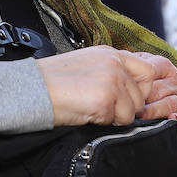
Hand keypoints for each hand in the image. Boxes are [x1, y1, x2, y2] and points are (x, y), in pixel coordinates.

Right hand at [38, 46, 176, 127]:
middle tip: (103, 108)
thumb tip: (129, 91)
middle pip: (142, 95)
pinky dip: (104, 123)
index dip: (141, 90)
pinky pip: (119, 121)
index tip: (127, 100)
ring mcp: (112, 80)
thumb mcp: (86, 65)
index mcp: (110, 53)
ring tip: (91, 110)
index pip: (147, 71)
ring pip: (132, 110)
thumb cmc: (51, 82)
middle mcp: (115, 63)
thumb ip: (110, 72)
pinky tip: (86, 114)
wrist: (29, 89)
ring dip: (115, 117)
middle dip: (127, 107)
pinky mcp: (106, 99)